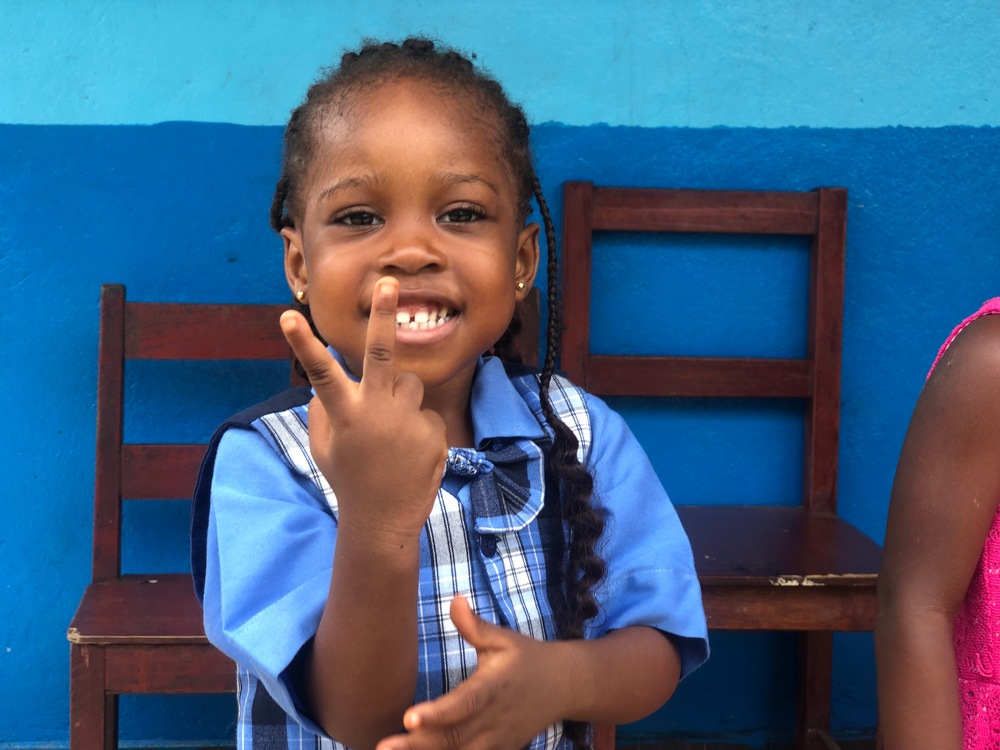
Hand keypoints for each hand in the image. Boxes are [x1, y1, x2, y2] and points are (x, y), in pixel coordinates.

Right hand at [280, 277, 447, 541]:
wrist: (383, 522)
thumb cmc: (347, 479)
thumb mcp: (324, 447)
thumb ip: (322, 410)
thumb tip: (321, 383)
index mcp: (345, 414)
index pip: (320, 372)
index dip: (303, 342)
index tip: (288, 315)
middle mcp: (377, 411)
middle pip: (381, 354)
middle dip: (384, 316)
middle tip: (389, 283)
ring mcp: (408, 421)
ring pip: (410, 385)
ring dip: (403, 399)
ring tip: (393, 436)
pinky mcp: (433, 431)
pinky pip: (426, 414)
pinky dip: (418, 428)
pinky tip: (410, 455)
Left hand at [376, 596, 568, 749]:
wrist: (563, 686)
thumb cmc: (525, 657)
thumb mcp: (503, 638)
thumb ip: (475, 626)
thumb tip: (454, 599)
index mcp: (495, 687)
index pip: (464, 704)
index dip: (438, 714)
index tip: (409, 718)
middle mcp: (495, 719)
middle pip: (454, 738)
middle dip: (418, 745)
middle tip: (382, 746)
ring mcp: (497, 741)